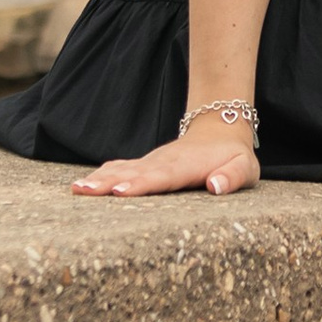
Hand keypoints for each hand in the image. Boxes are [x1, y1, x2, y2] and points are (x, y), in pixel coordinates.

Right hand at [71, 126, 261, 199]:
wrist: (220, 129)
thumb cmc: (234, 156)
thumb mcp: (244, 168)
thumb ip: (232, 177)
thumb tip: (216, 186)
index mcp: (186, 168)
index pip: (161, 177)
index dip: (141, 184)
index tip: (122, 192)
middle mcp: (163, 163)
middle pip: (133, 174)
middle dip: (108, 184)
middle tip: (85, 192)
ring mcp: (152, 162)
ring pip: (122, 170)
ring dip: (99, 179)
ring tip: (77, 189)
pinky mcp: (145, 164)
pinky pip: (121, 168)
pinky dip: (102, 175)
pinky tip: (83, 185)